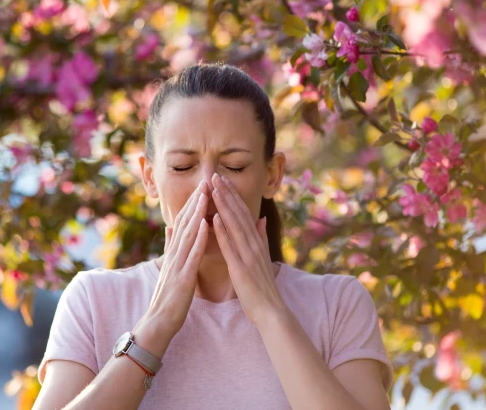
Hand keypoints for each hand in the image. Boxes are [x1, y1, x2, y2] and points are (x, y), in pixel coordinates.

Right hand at [146, 180, 209, 336]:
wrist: (158, 323)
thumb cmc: (167, 297)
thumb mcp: (169, 267)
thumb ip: (170, 247)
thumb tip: (170, 227)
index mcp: (174, 252)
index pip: (184, 223)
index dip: (193, 204)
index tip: (202, 186)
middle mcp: (174, 254)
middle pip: (185, 223)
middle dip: (195, 201)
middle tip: (205, 181)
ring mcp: (177, 265)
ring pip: (188, 234)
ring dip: (197, 213)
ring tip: (205, 194)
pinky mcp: (183, 277)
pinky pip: (192, 254)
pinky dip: (199, 238)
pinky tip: (206, 224)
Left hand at [210, 173, 286, 325]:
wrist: (270, 311)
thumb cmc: (262, 286)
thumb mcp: (263, 257)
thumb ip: (261, 237)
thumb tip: (260, 219)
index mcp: (256, 242)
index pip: (243, 213)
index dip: (232, 195)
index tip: (222, 180)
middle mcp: (253, 244)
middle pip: (238, 214)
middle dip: (226, 193)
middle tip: (215, 175)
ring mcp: (248, 255)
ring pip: (234, 225)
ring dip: (223, 205)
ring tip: (214, 188)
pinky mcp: (241, 268)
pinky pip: (230, 246)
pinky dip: (222, 231)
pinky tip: (214, 218)